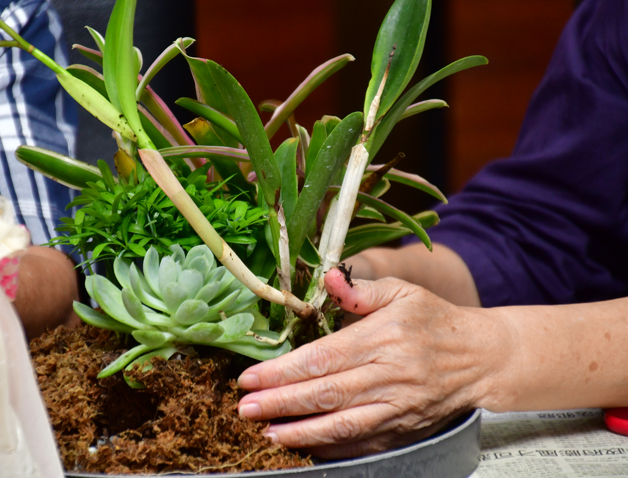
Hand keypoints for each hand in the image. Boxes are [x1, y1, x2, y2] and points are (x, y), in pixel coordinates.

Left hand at [236, 269, 508, 458]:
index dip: (284, 370)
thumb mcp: (402, 292)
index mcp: (383, 338)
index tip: (251, 377)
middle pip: (326, 394)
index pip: (324, 358)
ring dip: (301, 431)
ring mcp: (397, 406)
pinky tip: (303, 445)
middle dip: (281, 402)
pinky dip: (332, 447)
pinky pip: (362, 443)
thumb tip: (328, 278)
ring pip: (342, 424)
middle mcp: (389, 375)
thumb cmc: (434, 321)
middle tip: (245, 408)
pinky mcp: (403, 429)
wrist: (481, 358)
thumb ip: (360, 290)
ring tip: (267, 432)